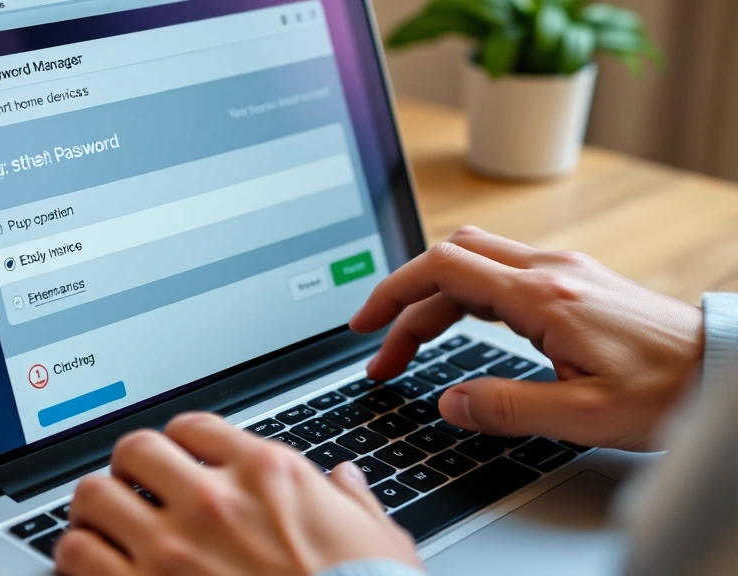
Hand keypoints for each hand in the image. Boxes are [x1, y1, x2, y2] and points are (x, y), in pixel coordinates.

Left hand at [55, 413, 420, 575]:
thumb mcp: (378, 540)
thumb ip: (352, 500)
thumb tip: (345, 480)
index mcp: (268, 474)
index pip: (194, 426)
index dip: (179, 442)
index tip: (177, 459)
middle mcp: (214, 500)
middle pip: (135, 449)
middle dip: (130, 468)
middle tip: (134, 488)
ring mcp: (173, 549)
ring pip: (93, 496)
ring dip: (95, 511)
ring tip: (104, 526)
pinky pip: (76, 555)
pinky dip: (76, 557)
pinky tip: (92, 565)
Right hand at [350, 226, 703, 450]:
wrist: (723, 368)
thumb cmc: (667, 391)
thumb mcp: (582, 417)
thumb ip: (506, 409)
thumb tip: (449, 402)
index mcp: (542, 297)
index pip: (442, 270)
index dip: (392, 294)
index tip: (365, 326)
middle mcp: (549, 271)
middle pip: (449, 258)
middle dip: (403, 299)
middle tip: (381, 347)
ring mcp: (562, 270)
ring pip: (473, 260)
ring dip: (432, 297)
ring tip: (410, 344)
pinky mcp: (574, 280)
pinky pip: (500, 272)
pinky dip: (464, 295)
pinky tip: (460, 327)